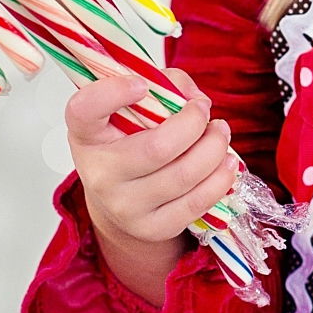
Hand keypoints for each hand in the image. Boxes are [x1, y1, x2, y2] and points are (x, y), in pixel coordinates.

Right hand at [64, 67, 238, 246]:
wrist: (120, 201)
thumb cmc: (128, 144)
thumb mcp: (130, 109)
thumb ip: (161, 87)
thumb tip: (196, 98)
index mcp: (86, 134)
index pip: (85, 110)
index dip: (112, 92)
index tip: (141, 84)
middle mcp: (99, 173)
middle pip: (158, 148)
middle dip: (194, 123)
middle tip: (204, 110)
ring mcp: (124, 206)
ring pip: (185, 175)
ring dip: (215, 149)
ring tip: (220, 134)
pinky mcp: (152, 228)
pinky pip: (197, 203)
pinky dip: (221, 178)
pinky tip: (227, 163)